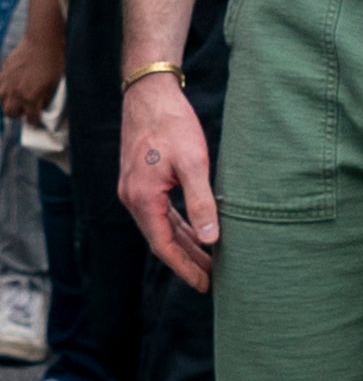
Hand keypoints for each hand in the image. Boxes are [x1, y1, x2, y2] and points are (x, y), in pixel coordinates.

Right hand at [0, 21, 55, 121]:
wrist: (42, 42)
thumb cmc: (53, 61)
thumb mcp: (56, 83)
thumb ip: (47, 98)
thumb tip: (42, 106)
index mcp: (32, 97)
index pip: (30, 118)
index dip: (34, 122)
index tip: (36, 122)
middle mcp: (17, 93)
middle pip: (11, 114)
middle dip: (19, 115)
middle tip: (26, 110)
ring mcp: (7, 83)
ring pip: (2, 103)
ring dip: (9, 104)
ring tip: (18, 100)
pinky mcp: (3, 74)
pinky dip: (3, 92)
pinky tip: (11, 89)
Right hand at [121, 76, 218, 289]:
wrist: (149, 95)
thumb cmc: (173, 125)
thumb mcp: (193, 164)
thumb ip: (201, 202)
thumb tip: (211, 239)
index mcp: (142, 200)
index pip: (165, 246)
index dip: (186, 267)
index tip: (205, 284)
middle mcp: (133, 199)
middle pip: (163, 240)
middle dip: (187, 261)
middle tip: (212, 280)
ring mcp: (135, 190)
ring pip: (162, 227)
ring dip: (184, 244)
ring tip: (208, 261)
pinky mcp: (141, 181)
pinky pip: (160, 212)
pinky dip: (177, 225)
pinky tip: (194, 232)